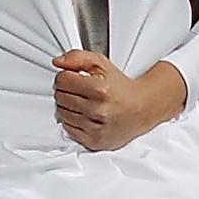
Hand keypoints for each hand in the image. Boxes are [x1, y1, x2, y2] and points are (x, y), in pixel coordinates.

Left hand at [53, 51, 186, 150]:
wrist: (141, 109)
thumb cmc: (120, 87)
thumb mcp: (101, 64)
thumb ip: (77, 57)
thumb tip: (57, 62)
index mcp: (100, 89)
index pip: (62, 80)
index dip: (65, 76)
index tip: (72, 77)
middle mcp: (98, 110)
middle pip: (60, 97)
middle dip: (66, 91)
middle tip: (78, 90)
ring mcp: (96, 128)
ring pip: (62, 113)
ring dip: (68, 106)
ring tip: (83, 102)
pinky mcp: (94, 141)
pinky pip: (68, 129)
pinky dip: (72, 121)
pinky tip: (84, 115)